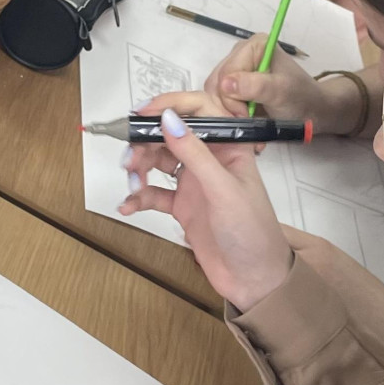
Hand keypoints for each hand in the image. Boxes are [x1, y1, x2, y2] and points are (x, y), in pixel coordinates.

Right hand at [120, 92, 292, 310]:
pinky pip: (154, 194)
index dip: (170, 105)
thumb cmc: (253, 232)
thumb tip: (169, 119)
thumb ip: (194, 153)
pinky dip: (138, 197)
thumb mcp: (223, 189)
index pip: (200, 110)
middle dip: (146, 143)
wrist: (255, 279)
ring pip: (158, 163)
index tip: (143, 114)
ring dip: (140, 169)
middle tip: (130, 159)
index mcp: (229, 147)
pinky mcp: (183, 207)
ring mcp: (195, 183)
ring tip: (132, 184)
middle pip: (170, 136)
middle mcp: (210, 160)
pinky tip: (128, 206)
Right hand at [204, 34, 329, 121]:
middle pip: (217, 82)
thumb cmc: (301, 99)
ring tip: (245, 122)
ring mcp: (238, 68)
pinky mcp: (236, 84)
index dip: (231, 97)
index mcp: (254, 46)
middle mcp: (242, 53)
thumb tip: (225, 85)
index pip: (226, 72)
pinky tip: (243, 121)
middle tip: (245, 120)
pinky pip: (220, 99)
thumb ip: (254, 86)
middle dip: (227, 105)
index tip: (246, 114)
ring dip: (227, 112)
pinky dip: (229, 113)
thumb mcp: (280, 92)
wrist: (312, 111)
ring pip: (215, 93)